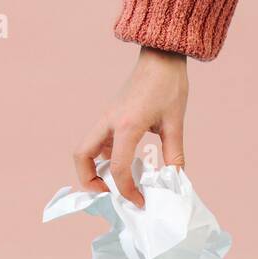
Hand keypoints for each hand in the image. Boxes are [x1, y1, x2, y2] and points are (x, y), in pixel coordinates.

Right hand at [74, 46, 188, 206]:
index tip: (140, 201)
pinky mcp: (109, 116)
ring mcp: (106, 117)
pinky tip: (125, 163)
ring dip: (93, 168)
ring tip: (115, 182)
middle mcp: (109, 121)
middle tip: (110, 193)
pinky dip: (103, 157)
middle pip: (81, 156)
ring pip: (85, 148)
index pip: (118, 168)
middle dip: (89, 180)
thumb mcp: (176, 123)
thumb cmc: (169, 85)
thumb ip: (175, 155)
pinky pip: (97, 141)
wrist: (161, 58)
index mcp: (127, 125)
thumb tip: (175, 181)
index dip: (127, 191)